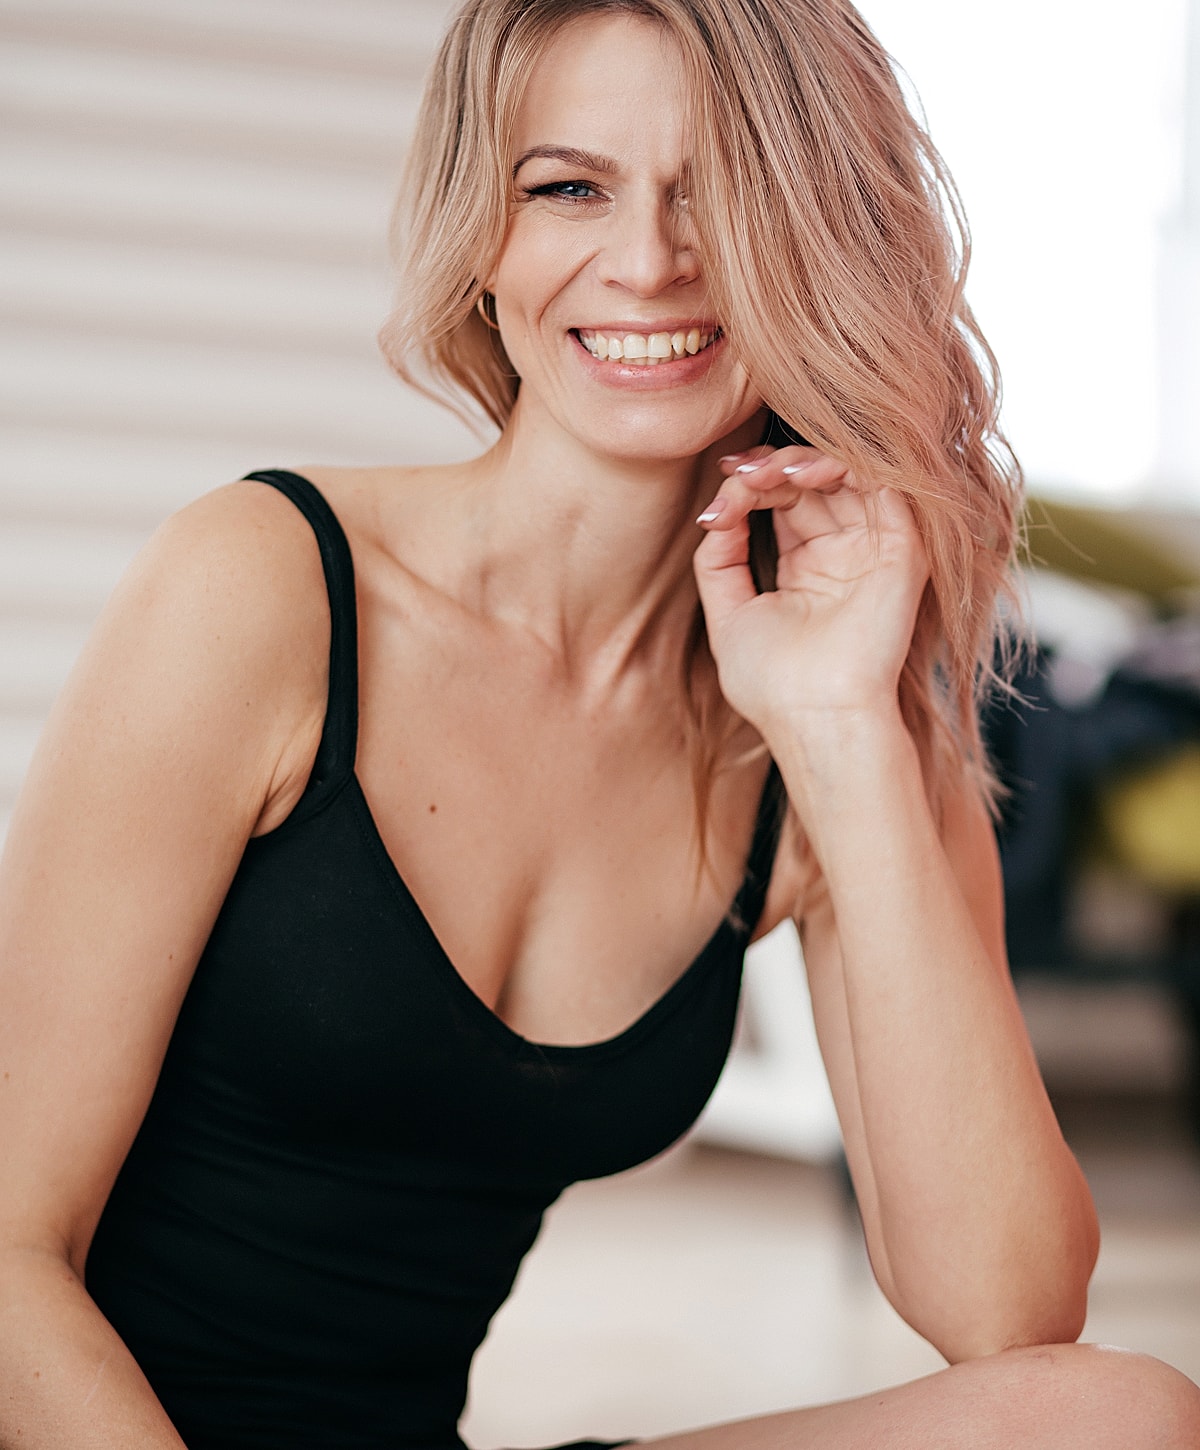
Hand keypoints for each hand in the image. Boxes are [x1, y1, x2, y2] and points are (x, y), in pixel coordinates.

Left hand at [693, 445, 929, 739]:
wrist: (816, 717)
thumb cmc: (772, 683)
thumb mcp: (728, 614)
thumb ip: (719, 561)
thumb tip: (717, 510)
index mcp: (807, 568)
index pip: (785, 501)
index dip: (751, 486)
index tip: (718, 499)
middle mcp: (844, 553)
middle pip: (813, 480)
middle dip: (771, 467)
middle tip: (738, 474)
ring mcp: (874, 549)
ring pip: (848, 473)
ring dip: (802, 460)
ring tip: (767, 473)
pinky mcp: (902, 550)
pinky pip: (884, 484)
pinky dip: (844, 465)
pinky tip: (800, 475)